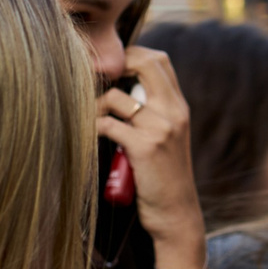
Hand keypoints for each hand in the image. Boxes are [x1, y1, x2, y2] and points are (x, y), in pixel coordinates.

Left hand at [96, 45, 206, 259]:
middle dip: (115, 66)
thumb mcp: (167, 139)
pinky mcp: (145, 148)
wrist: (176, 214)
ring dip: (95, 106)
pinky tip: (88, 136)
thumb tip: (121, 92)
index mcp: (179, 107)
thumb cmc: (163, 178)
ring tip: (90, 120)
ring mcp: (160, 129)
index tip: (111, 69)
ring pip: (116, 97)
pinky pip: (107, 125)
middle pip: (145, 64)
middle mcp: (173, 112)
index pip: (160, 60)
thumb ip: (153, 114)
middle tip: (96, 83)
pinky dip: (92, 128)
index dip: (132, 55)